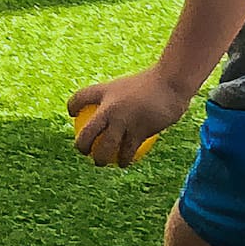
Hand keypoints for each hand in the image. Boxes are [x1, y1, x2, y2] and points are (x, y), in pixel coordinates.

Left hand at [68, 67, 193, 167]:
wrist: (171, 84)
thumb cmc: (154, 82)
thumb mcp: (133, 84)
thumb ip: (121, 96)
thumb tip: (114, 107)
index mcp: (105, 91)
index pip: (80, 98)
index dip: (72, 107)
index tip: (73, 115)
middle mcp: (110, 107)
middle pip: (87, 134)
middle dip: (82, 147)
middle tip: (85, 151)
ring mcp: (123, 121)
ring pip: (105, 148)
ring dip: (101, 160)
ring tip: (103, 162)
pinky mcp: (138, 131)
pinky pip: (127, 151)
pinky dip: (125, 159)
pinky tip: (125, 163)